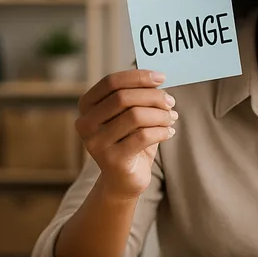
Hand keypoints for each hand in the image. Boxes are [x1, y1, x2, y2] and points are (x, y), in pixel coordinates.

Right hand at [75, 70, 176, 198]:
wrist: (123, 180)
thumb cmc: (130, 140)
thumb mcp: (130, 115)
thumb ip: (138, 96)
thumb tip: (158, 78)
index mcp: (86, 106)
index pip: (111, 82)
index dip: (138, 77)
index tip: (162, 77)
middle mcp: (85, 124)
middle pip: (123, 98)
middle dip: (153, 97)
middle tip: (171, 102)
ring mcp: (96, 143)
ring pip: (135, 116)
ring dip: (160, 115)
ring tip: (172, 118)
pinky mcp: (112, 160)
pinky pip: (143, 137)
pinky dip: (162, 131)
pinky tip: (170, 132)